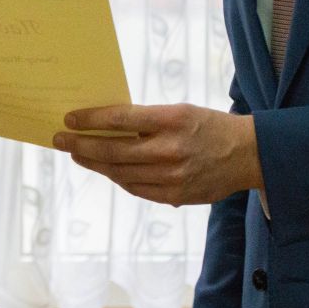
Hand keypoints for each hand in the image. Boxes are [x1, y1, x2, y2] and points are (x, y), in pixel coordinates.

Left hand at [52, 103, 262, 205]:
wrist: (247, 155)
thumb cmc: (208, 126)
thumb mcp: (179, 111)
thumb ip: (146, 120)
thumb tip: (106, 125)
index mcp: (172, 120)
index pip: (120, 118)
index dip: (91, 119)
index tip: (69, 119)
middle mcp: (171, 149)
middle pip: (114, 150)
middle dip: (81, 144)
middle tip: (61, 140)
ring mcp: (173, 176)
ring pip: (120, 172)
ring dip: (95, 163)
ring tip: (78, 154)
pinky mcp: (176, 195)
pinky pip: (136, 188)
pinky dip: (117, 178)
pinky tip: (105, 169)